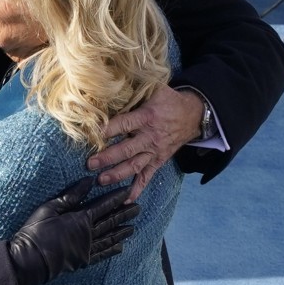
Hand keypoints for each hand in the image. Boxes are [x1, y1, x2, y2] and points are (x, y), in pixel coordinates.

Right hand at [6, 176, 139, 284]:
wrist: (29, 260)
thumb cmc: (35, 231)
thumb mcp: (50, 208)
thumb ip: (71, 196)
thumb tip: (88, 182)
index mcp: (80, 219)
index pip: (103, 205)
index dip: (117, 198)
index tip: (128, 191)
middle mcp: (88, 234)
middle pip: (110, 222)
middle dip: (125, 213)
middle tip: (138, 208)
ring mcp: (87, 249)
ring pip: (109, 238)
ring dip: (121, 232)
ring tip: (133, 227)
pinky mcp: (83, 261)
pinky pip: (102, 254)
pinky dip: (111, 250)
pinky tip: (120, 247)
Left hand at [88, 86, 203, 200]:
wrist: (193, 115)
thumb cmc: (168, 100)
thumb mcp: (154, 89)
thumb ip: (134, 89)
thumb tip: (110, 84)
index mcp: (147, 117)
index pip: (124, 124)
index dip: (108, 130)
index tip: (93, 134)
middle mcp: (150, 137)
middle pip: (127, 149)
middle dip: (108, 158)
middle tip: (90, 163)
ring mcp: (154, 151)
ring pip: (135, 165)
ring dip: (117, 174)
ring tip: (101, 180)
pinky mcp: (158, 160)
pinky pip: (147, 176)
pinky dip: (137, 189)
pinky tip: (125, 199)